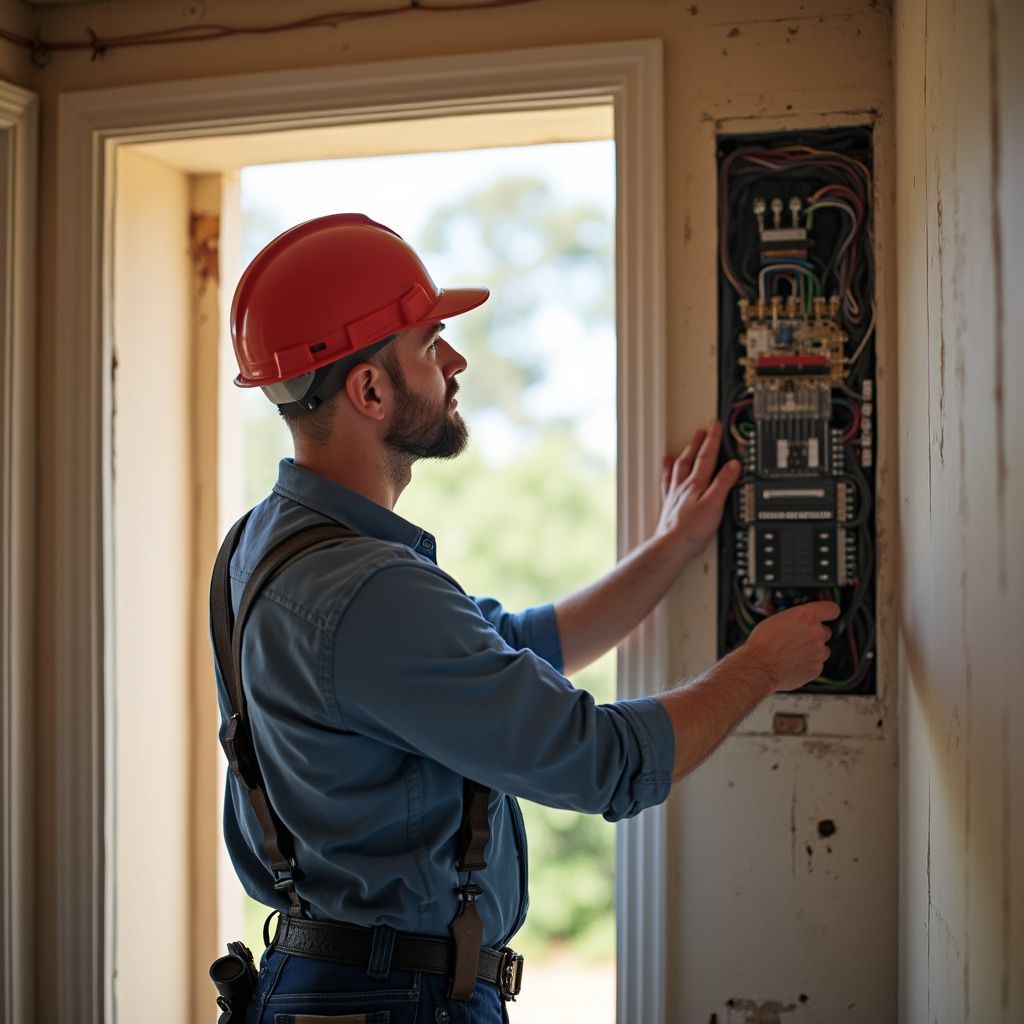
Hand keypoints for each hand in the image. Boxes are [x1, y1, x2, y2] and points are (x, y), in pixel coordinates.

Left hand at [655, 421, 741, 562]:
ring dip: (684, 453)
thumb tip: (733, 465)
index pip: (706, 456)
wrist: (672, 545)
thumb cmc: (691, 529)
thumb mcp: (715, 505)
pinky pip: (667, 481)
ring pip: (679, 467)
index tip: (715, 426)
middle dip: (698, 442)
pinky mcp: (670, 504)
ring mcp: (675, 494)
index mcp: (696, 484)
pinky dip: (667, 470)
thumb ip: (723, 483)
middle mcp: (683, 486)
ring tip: (687, 443)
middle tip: (703, 430)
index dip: (712, 440)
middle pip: (691, 458)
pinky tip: (666, 465)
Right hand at [744, 601, 840, 692]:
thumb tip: (797, 620)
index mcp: (806, 616)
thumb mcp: (775, 619)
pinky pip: (816, 663)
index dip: (828, 612)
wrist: (759, 667)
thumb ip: (794, 618)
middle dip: (814, 634)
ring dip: (812, 650)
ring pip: (822, 649)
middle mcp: (816, 632)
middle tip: (798, 639)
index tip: (827, 615)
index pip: (832, 609)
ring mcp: (819, 651)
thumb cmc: (762, 643)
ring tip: (793, 652)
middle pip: (825, 631)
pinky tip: (793, 663)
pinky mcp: (817, 668)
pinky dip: (807, 664)